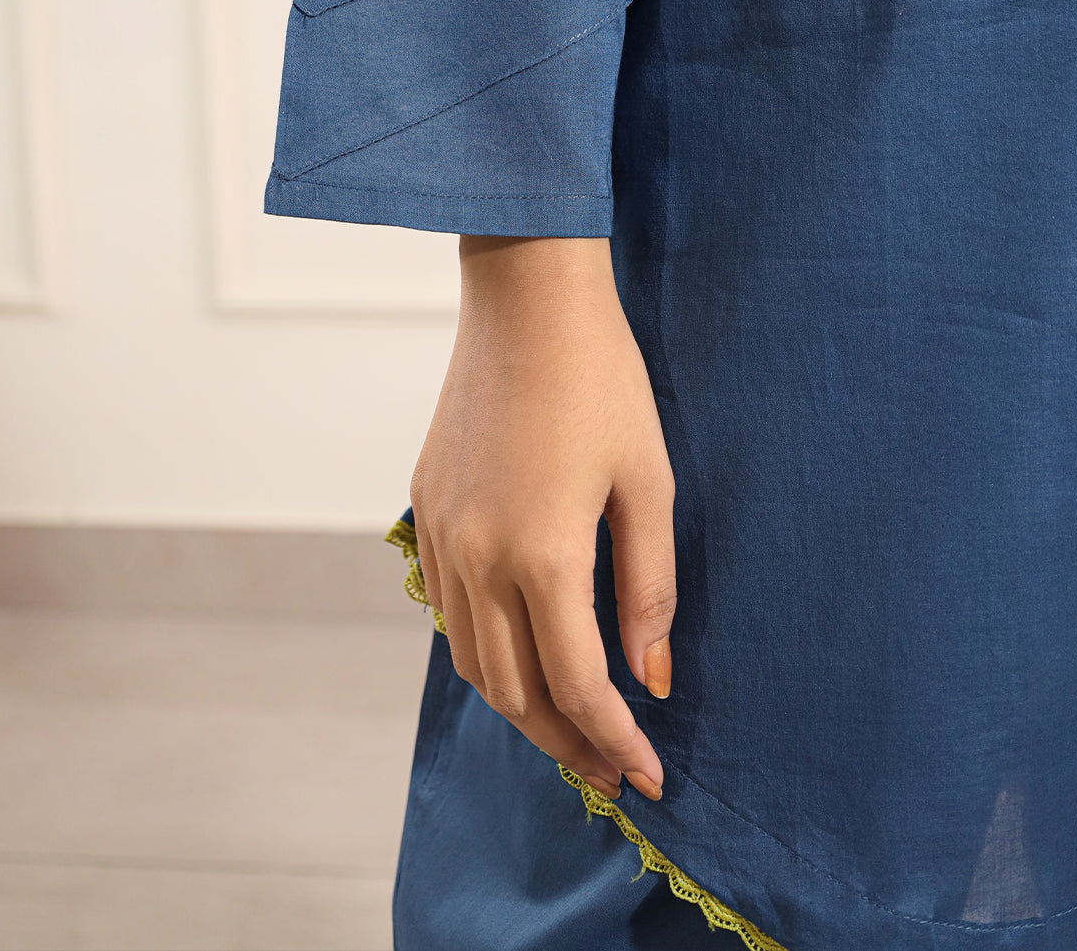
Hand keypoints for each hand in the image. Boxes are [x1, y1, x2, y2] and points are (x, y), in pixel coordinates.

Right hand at [408, 235, 674, 801]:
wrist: (524, 299)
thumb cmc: (601, 380)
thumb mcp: (647, 482)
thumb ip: (648, 588)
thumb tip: (650, 676)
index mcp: (542, 555)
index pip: (579, 688)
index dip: (618, 742)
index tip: (651, 777)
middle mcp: (478, 557)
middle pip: (515, 693)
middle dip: (567, 745)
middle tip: (613, 769)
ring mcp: (442, 533)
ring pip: (472, 660)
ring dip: (522, 708)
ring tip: (571, 726)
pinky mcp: (425, 506)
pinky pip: (446, 609)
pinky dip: (483, 650)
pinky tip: (522, 649)